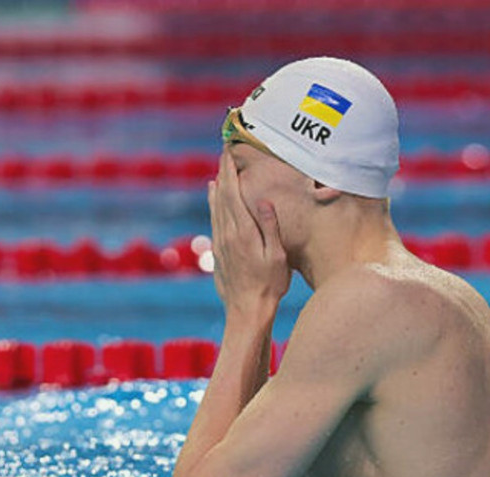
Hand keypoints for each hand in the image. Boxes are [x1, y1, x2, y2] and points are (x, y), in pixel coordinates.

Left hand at [208, 150, 290, 318]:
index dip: (230, 171)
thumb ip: (270, 227)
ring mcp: (220, 242)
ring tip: (219, 168)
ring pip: (215, 205)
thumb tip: (264, 201)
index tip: (229, 152)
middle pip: (221, 195)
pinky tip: (213, 194)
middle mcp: (228, 233)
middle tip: (223, 152)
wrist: (246, 311)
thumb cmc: (269, 285)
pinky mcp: (218, 250)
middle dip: (223, 172)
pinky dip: (213, 202)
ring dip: (217, 185)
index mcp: (243, 231)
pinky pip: (213, 218)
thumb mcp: (277, 256)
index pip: (233, 193)